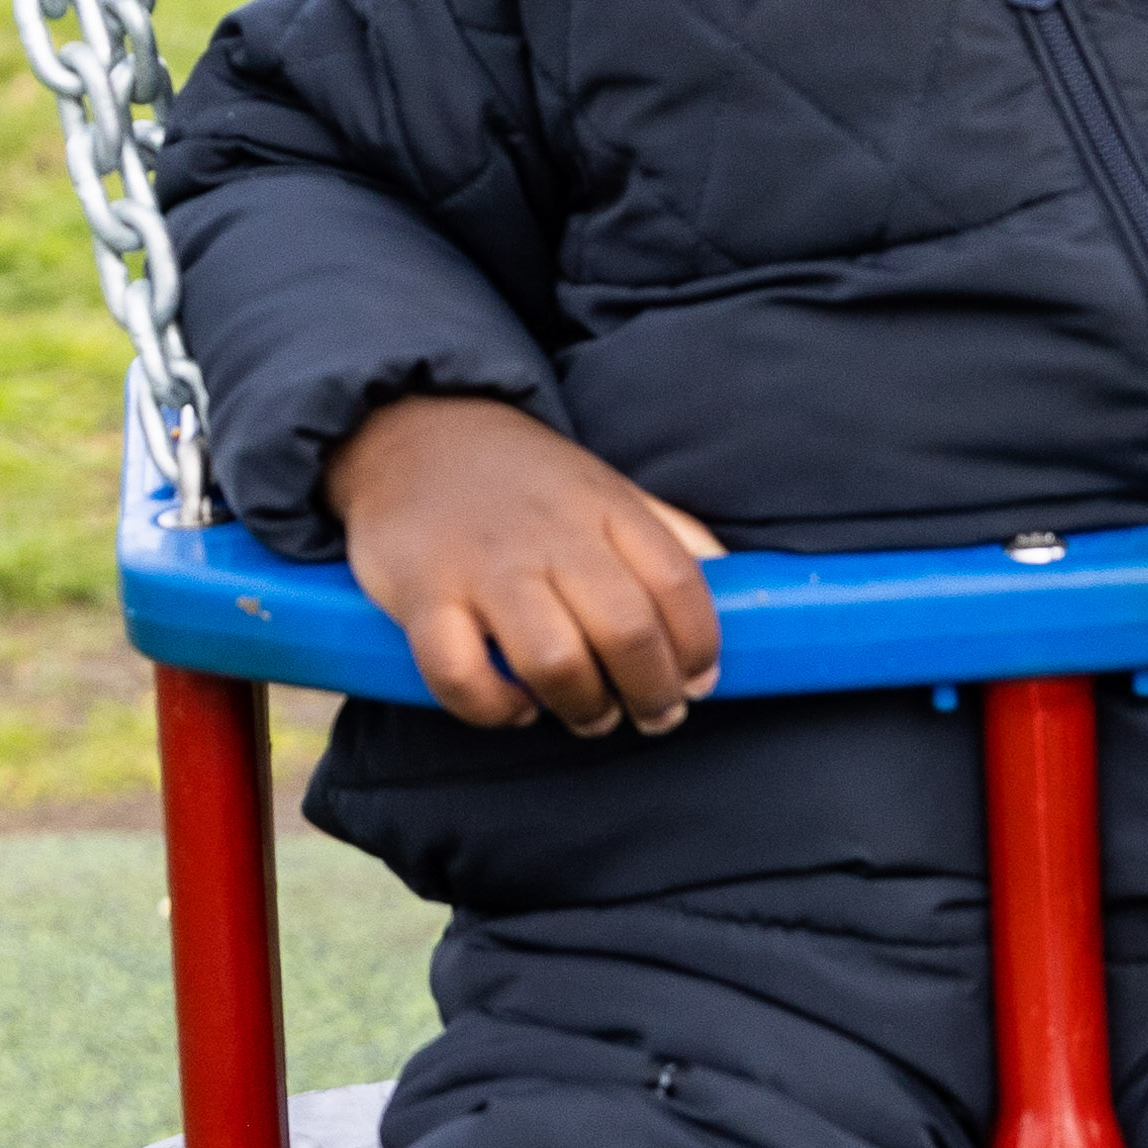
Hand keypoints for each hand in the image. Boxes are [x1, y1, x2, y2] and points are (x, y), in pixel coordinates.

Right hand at [326, 394, 724, 735]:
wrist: (411, 432)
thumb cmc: (523, 481)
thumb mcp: (605, 487)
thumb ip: (667, 534)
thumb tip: (735, 582)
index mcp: (605, 506)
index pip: (678, 583)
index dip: (702, 645)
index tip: (700, 680)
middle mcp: (550, 535)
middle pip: (627, 629)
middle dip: (654, 692)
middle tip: (656, 715)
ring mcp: (484, 567)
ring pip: (554, 659)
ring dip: (585, 706)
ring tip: (591, 714)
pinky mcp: (422, 595)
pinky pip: (460, 674)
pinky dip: (493, 707)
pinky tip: (514, 704)